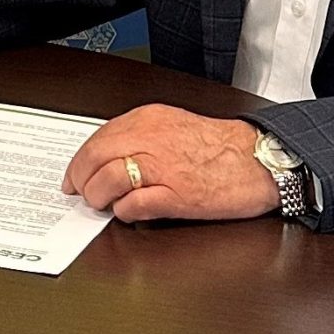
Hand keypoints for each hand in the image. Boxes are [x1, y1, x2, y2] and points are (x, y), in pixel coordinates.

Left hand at [62, 105, 278, 222]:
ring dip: (99, 197)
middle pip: (95, 158)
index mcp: (149, 121)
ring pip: (107, 181)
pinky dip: (124, 212)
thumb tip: (111, 157)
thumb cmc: (222, 147)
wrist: (259, 160)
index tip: (74, 175)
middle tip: (82, 194)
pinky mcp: (176, 196)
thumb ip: (142, 136)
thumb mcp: (173, 126)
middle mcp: (151, 140)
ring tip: (105, 204)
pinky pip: (134, 206)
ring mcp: (163, 168)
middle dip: (81, 180)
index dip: (79, 162)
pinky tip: (130, 212)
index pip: (97, 139)